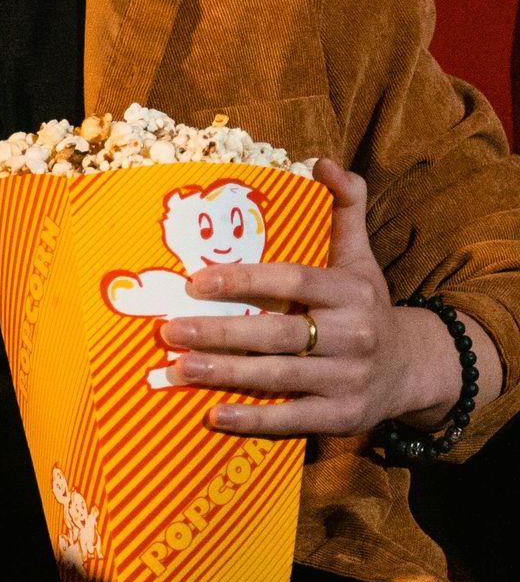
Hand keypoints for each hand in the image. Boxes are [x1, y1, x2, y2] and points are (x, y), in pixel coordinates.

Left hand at [156, 157, 471, 458]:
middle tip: (169, 330)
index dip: (244, 280)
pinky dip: (253, 419)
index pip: (293, 280)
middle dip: (219, 332)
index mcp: (351, 292)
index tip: (195, 282)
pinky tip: (214, 414)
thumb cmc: (367, 306)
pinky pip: (292, 419)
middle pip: (277, 333)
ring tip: (178, 368)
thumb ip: (345, 209)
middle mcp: (352, 336)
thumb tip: (324, 162)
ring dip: (225, 374)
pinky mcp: (342, 417)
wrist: (412, 369)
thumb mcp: (361, 257)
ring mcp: (347, 379)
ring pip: (278, 377)